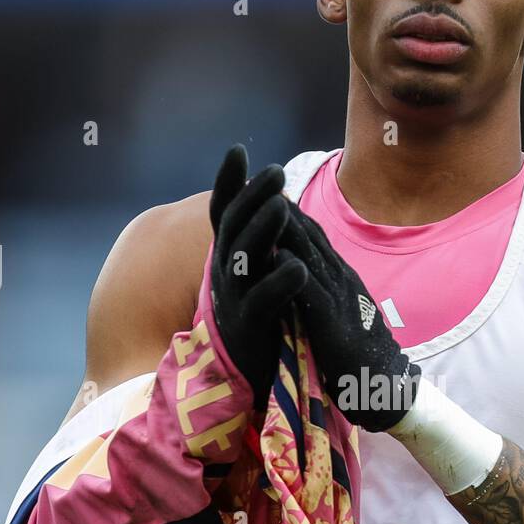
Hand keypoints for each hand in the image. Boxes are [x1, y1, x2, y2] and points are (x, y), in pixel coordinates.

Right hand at [209, 145, 306, 406]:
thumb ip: (260, 240)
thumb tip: (269, 199)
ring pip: (243, 259)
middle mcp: (227, 273)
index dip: (229, 183)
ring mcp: (235, 300)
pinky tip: (297, 266)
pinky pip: (262, 303)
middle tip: (274, 172)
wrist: (256, 372)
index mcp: (232, 256)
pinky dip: (279, 283)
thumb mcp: (257, 272)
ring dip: (262, 231)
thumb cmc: (263, 316)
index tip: (238, 151)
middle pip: (233, 227)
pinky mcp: (249, 328)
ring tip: (281, 207)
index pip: (225, 212)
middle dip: (252, 198)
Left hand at [277, 202, 419, 431]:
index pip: (313, 238)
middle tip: (258, 181)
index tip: (265, 189)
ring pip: (311, 257)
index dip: (289, 212)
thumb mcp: (340, 314)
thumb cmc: (361, 357)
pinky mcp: (335, 326)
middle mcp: (342, 282)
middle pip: (310, 237)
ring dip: (288, 229)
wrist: (387, 389)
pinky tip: (279, 254)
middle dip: (284, 209)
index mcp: (341, 280)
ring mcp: (341, 301)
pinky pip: (313, 295)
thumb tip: (304, 274)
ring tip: (265, 202)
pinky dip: (296, 272)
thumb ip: (324, 293)